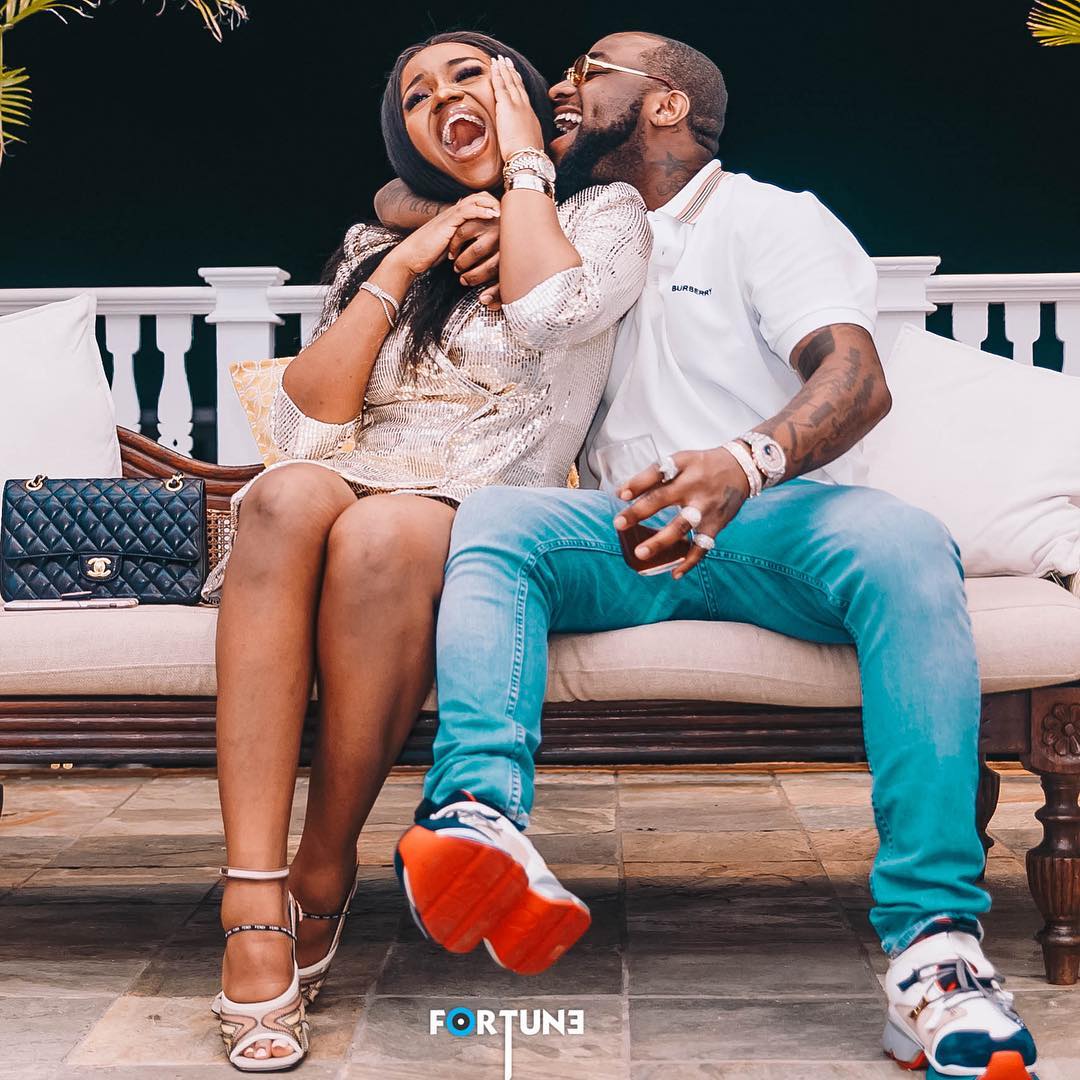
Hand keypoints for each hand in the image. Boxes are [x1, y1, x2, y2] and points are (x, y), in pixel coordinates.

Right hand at [388, 192, 500, 277]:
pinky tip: (492, 215)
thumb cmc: (429, 254)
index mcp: (454, 216)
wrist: (411, 256)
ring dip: (490, 203)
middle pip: (477, 197)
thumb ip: (462, 241)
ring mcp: (450, 216)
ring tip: (503, 210)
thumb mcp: (451, 246)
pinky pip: (467, 211)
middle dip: (493, 200)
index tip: (503, 212)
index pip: (475, 202)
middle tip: (507, 209)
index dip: (489, 203)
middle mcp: (453, 212)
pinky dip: (481, 211)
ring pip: (474, 201)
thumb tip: (477, 246)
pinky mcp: (447, 223)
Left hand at [491, 55, 544, 159]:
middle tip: (507, 61)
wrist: (528, 158)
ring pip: (509, 82)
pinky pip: (501, 86)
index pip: (523, 96)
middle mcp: (525, 108)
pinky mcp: (507, 107)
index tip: (515, 75)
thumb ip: (523, 139)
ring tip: (499, 59)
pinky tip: (494, 67)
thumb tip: (521, 143)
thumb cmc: (528, 156)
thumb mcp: (529, 145)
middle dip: (511, 72)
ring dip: (504, 69)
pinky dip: (497, 75)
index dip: (518, 84)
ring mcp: (517, 106)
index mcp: (530, 116)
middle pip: (517, 85)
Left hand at [613, 447, 751, 578]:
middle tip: (618, 523)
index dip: (638, 483)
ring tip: (641, 553)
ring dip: (661, 541)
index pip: (658, 472)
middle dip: (640, 512)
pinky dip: (689, 562)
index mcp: (684, 465)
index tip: (620, 495)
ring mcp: (706, 507)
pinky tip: (675, 574)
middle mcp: (695, 486)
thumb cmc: (704, 466)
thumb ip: (654, 476)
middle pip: (664, 498)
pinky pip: (702, 546)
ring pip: (682, 526)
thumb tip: (621, 493)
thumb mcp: (682, 460)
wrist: (744, 468)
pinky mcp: (716, 524)